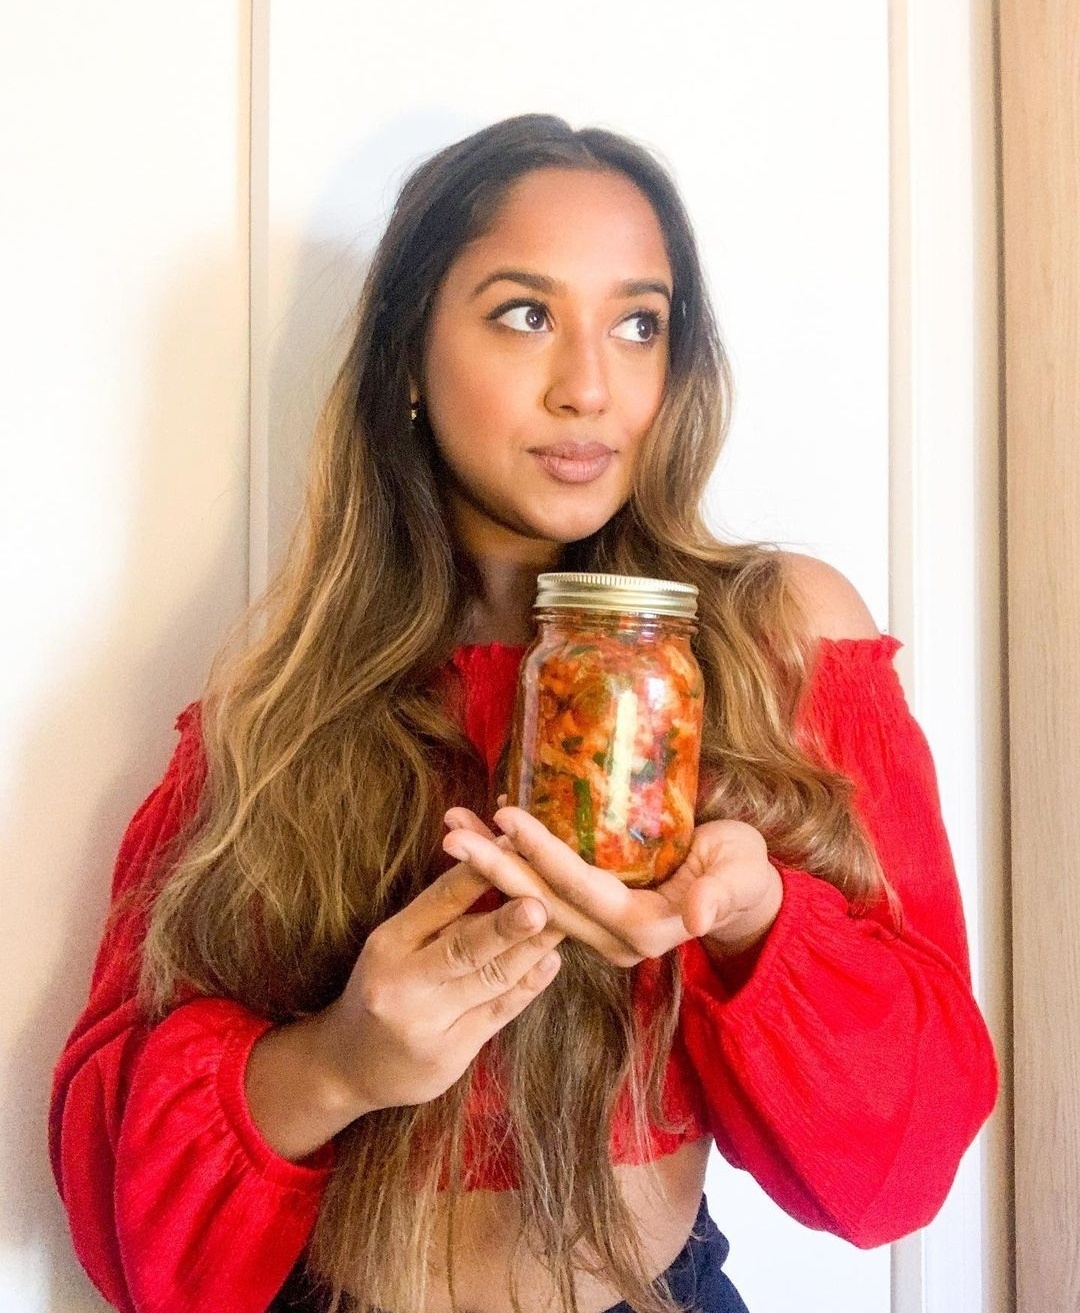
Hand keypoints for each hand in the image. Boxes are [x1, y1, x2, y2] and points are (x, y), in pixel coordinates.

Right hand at [319, 859, 562, 1112]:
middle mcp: (403, 984)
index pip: (438, 902)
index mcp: (389, 943)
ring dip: (530, 951)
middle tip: (541, 904)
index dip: (478, 876)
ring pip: (489, 981)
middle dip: (505, 925)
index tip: (514, 852)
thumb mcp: (396, 943)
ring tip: (563, 924)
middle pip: (463, 948)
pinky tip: (551, 963)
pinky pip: (497, 1014)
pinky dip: (528, 986)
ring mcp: (427, 1024)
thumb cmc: (383, 987)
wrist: (347, 1066)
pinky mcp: (449, 1055)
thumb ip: (442, 912)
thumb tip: (496, 866)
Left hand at [442, 807, 782, 968]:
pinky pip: (541, 892)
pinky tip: (483, 833)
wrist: (743, 895)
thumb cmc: (743, 873)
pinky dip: (510, 864)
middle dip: (494, 866)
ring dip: (490, 865)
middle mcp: (610, 938)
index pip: (580, 888)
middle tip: (451, 833)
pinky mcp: (589, 916)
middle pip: (540, 901)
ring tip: (452, 829)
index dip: (543, 853)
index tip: (506, 818)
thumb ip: (718, 894)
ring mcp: (596, 930)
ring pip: (531, 900)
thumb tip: (696, 915)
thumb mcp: (741, 876)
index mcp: (643, 929)